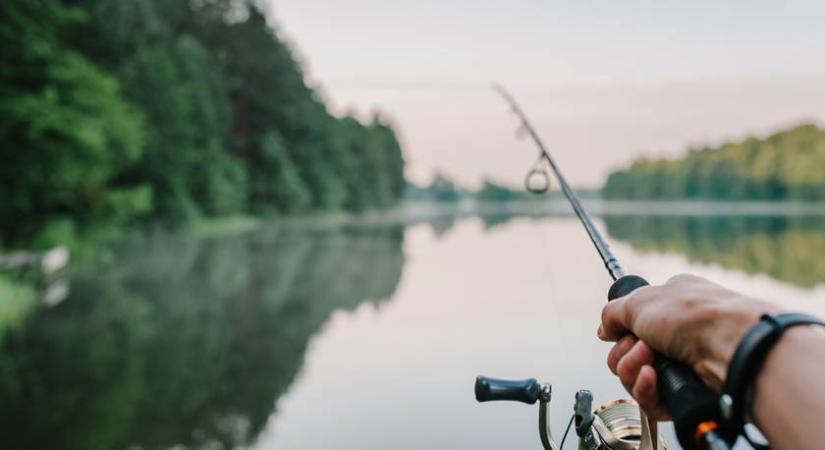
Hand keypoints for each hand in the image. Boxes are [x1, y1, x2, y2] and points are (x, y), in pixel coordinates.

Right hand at [597, 274, 779, 419]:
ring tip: (649, 362)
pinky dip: (645, 389)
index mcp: (670, 304)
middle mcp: (677, 334)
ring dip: (632, 369)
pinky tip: (653, 378)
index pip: (631, 324)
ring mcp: (682, 364)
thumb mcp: (640, 300)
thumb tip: (604, 330)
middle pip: (627, 353)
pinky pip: (650, 400)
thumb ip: (613, 313)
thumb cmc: (693, 315)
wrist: (731, 346)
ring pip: (635, 378)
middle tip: (640, 346)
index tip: (619, 332)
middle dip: (624, 352)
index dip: (620, 331)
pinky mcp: (685, 392)